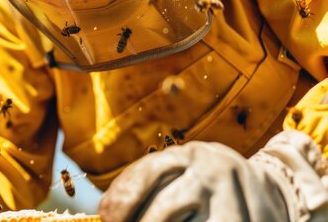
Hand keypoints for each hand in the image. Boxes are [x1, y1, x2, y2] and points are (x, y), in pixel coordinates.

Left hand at [99, 131, 327, 221]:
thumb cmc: (201, 187)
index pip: (147, 172)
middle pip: (165, 206)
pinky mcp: (248, 219)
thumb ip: (144, 189)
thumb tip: (106, 214)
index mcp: (185, 155)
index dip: (122, 197)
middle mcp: (210, 170)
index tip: (105, 217)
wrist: (265, 190)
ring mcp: (232, 198)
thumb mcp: (177, 175)